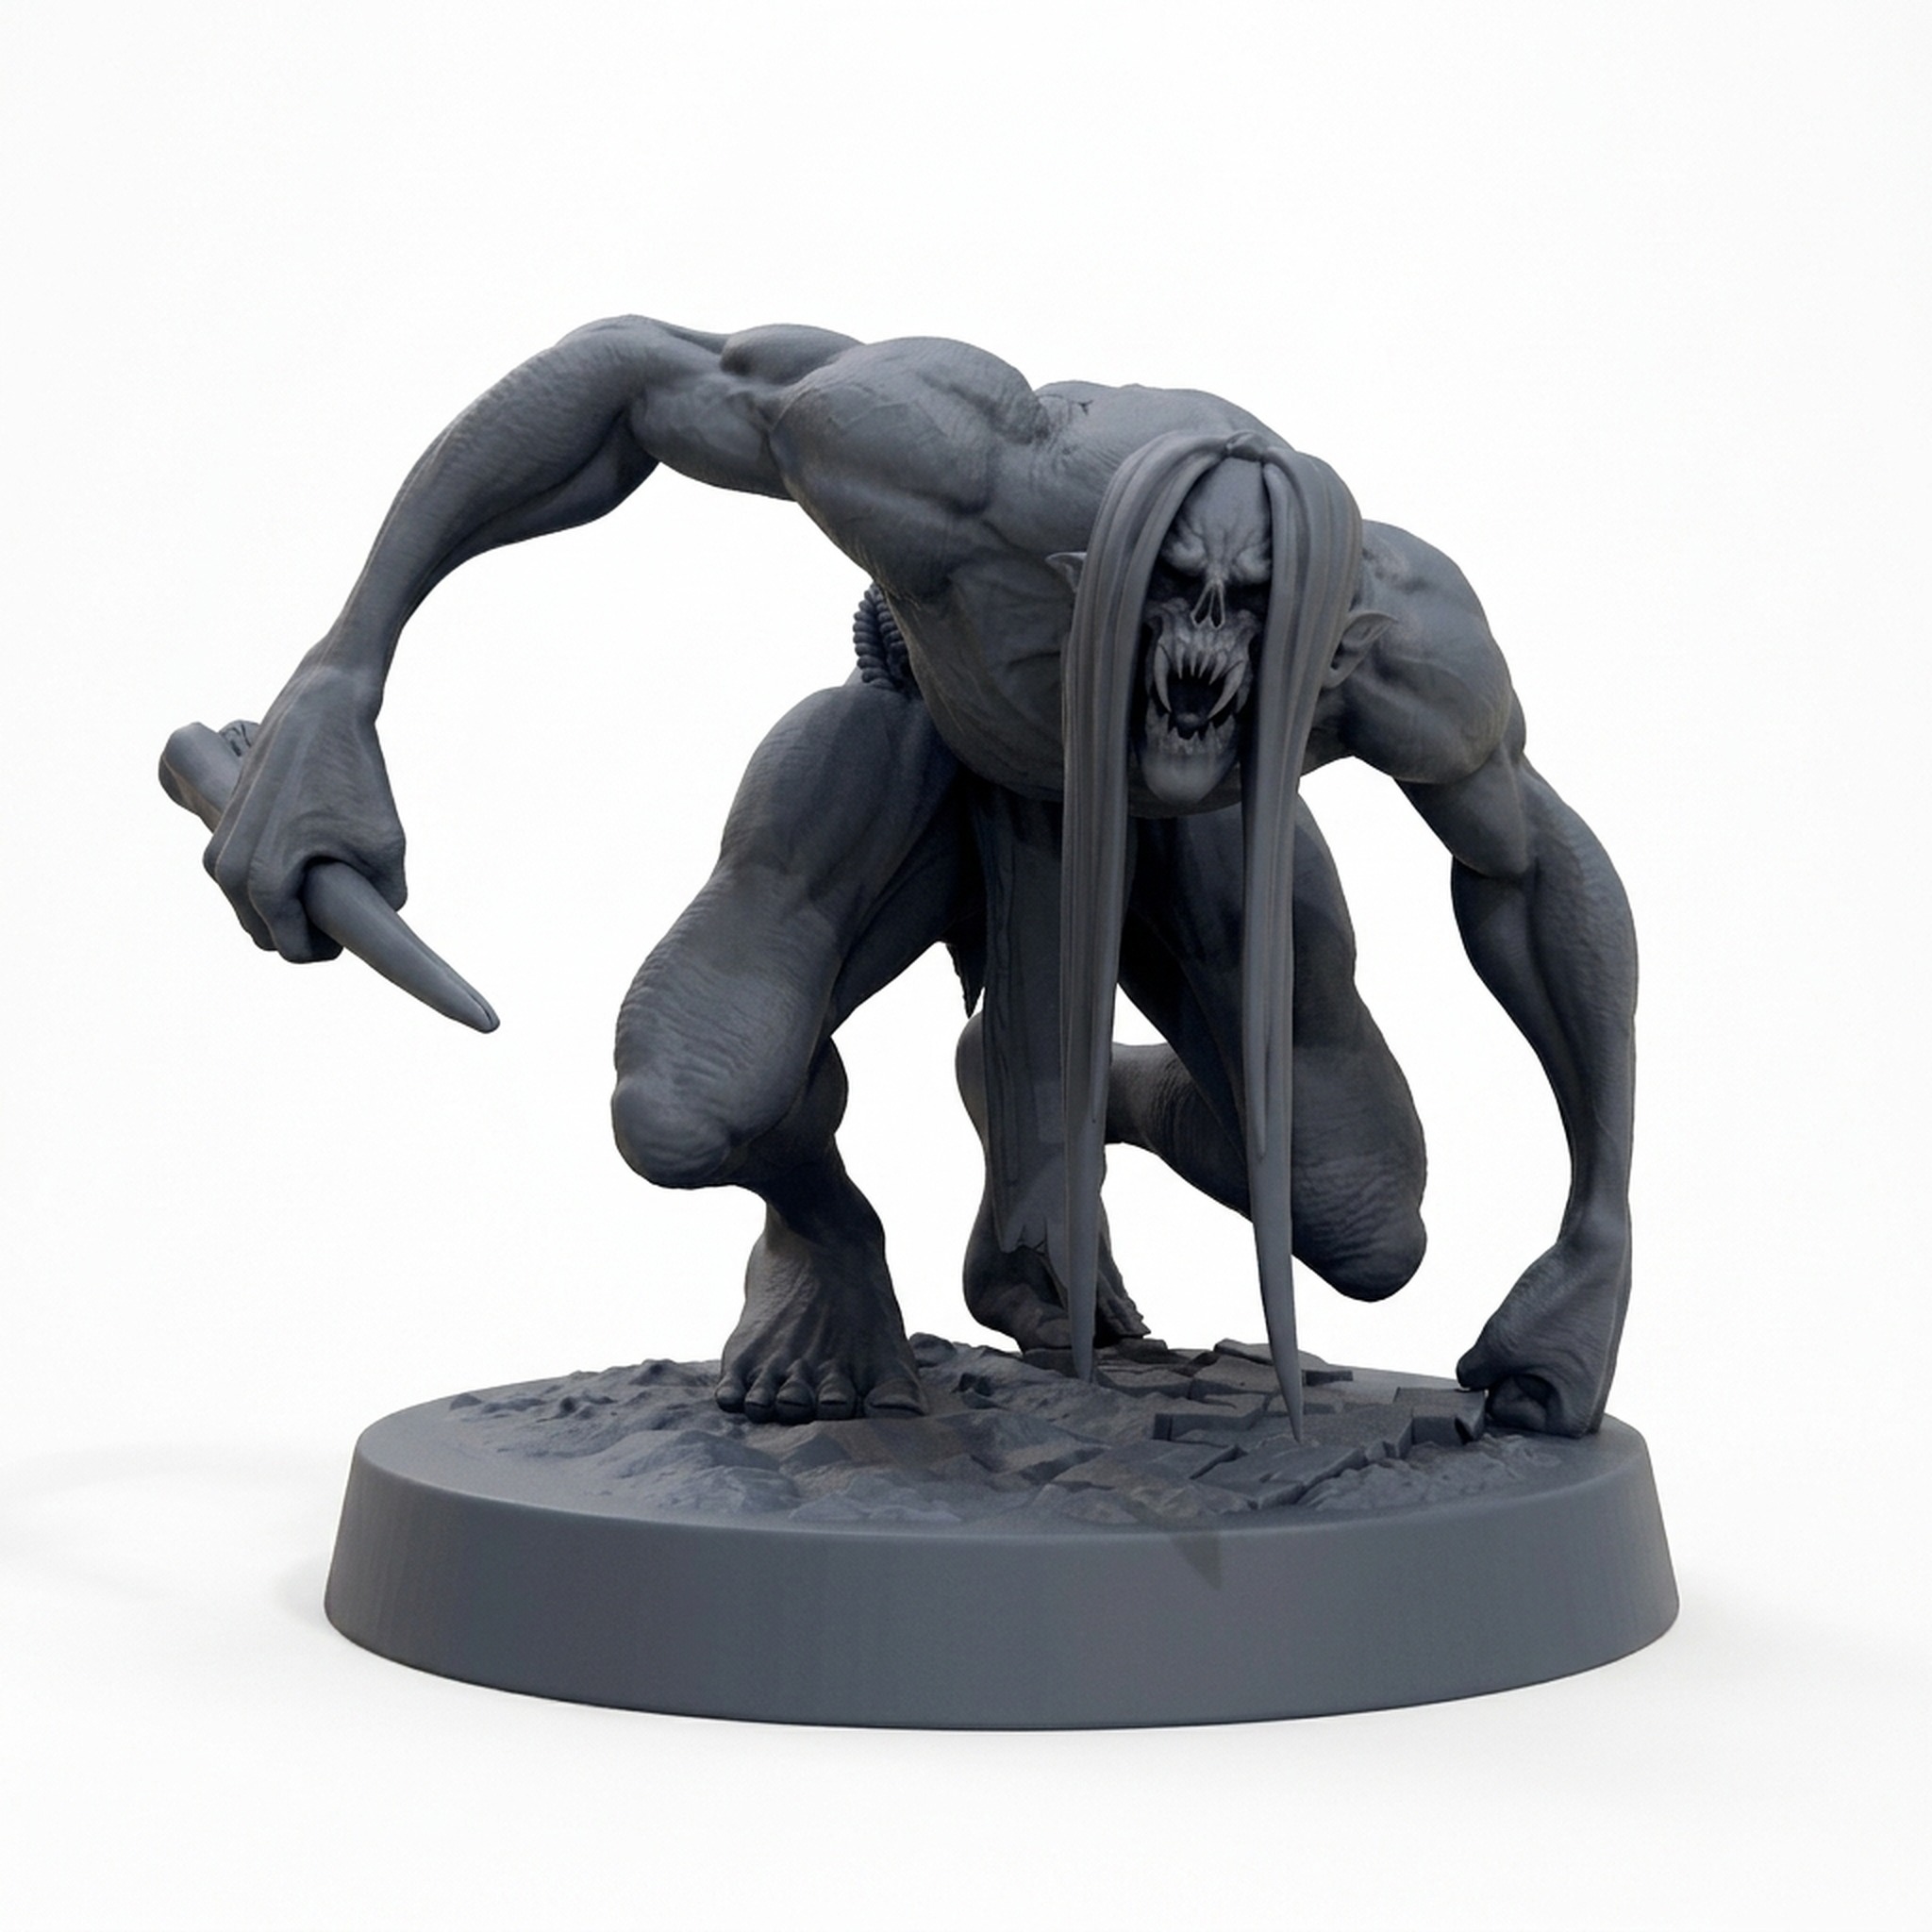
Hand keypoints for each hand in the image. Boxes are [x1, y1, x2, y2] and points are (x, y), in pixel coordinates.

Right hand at [203, 651, 404, 960]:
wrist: (319, 706)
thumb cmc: (353, 773)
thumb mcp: (387, 845)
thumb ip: (386, 901)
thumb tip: (377, 923)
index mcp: (262, 881)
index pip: (293, 950)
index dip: (331, 949)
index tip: (359, 922)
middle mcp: (226, 870)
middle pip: (267, 935)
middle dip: (307, 931)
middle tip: (348, 900)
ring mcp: (216, 848)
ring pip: (254, 910)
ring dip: (290, 907)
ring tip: (332, 877)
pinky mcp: (220, 827)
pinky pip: (247, 880)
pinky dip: (276, 882)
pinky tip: (311, 858)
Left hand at [1456, 1218, 1630, 1436]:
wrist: (1596, 1249)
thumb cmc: (1557, 1299)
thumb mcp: (1499, 1343)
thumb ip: (1472, 1376)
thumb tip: (1466, 1382)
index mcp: (1574, 1423)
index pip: (1501, 1410)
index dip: (1501, 1371)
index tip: (1535, 1344)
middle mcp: (1584, 1411)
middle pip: (1507, 1395)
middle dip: (1506, 1360)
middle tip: (1538, 1330)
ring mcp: (1580, 1384)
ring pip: (1512, 1370)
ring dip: (1511, 1344)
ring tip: (1542, 1322)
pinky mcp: (1574, 1359)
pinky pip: (1525, 1352)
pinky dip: (1523, 1332)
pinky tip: (1546, 1314)